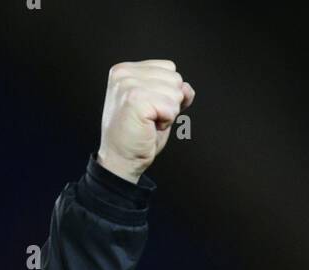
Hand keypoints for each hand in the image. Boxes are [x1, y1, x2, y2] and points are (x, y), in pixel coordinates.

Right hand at [96, 59, 194, 183]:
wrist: (121, 161)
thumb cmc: (137, 137)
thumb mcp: (158, 107)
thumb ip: (172, 91)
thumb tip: (187, 88)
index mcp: (126, 70)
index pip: (168, 68)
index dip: (168, 93)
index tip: (149, 109)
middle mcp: (125, 73)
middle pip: (175, 78)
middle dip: (169, 103)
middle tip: (149, 119)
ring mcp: (128, 85)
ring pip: (175, 92)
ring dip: (168, 113)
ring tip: (148, 123)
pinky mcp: (135, 99)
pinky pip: (171, 107)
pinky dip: (166, 121)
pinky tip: (149, 127)